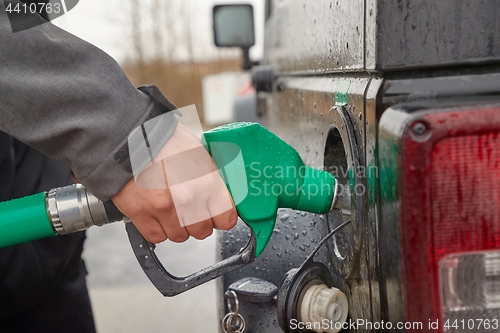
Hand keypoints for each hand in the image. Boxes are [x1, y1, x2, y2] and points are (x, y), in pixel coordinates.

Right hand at [111, 124, 237, 242]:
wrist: (130, 135)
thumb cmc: (165, 140)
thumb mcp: (200, 154)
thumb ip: (211, 179)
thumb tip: (220, 196)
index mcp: (207, 181)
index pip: (226, 218)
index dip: (221, 218)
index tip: (217, 216)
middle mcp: (188, 198)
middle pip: (202, 231)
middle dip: (198, 222)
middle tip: (191, 209)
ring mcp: (164, 208)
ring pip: (179, 236)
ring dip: (177, 226)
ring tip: (171, 208)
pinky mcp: (141, 213)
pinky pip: (156, 236)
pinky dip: (157, 228)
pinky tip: (156, 213)